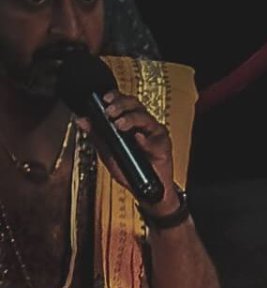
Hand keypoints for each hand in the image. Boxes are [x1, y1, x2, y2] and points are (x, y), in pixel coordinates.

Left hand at [84, 90, 178, 207]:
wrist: (145, 191)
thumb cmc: (130, 172)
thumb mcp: (108, 153)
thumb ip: (96, 136)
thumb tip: (82, 120)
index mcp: (129, 122)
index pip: (122, 102)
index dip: (114, 97)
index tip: (104, 99)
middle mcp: (142, 124)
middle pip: (134, 104)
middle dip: (121, 104)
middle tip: (110, 111)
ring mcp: (153, 133)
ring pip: (144, 116)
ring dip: (131, 118)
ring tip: (120, 125)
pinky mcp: (163, 144)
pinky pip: (155, 138)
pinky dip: (145, 138)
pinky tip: (138, 139)